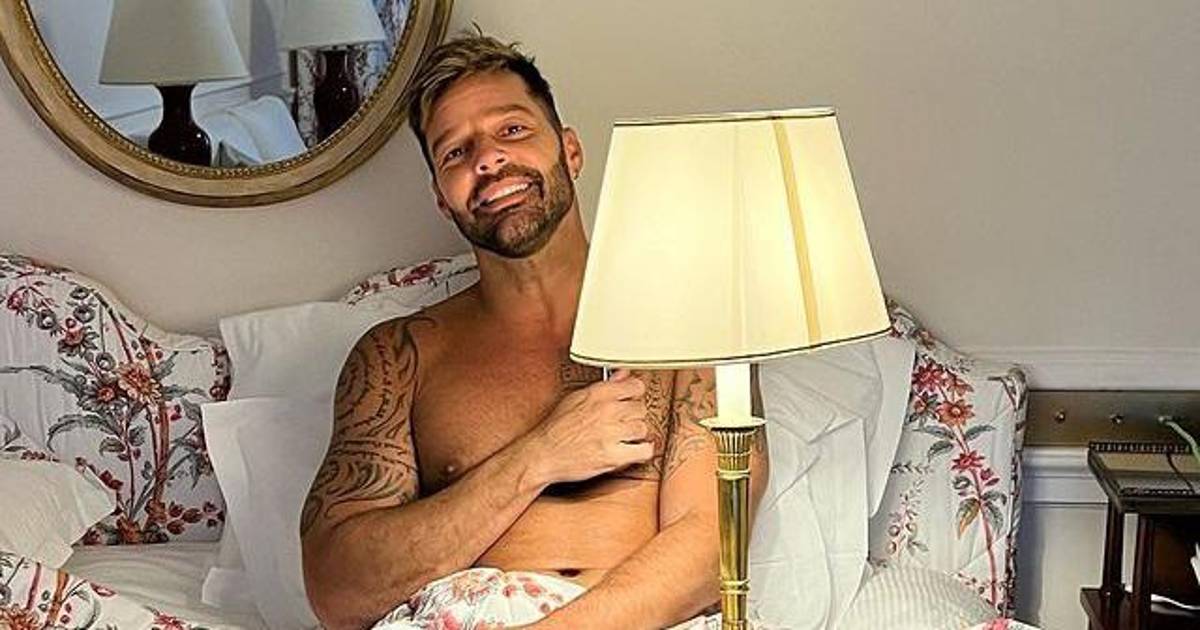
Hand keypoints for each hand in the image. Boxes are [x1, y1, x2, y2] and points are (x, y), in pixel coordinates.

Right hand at [524, 369, 652, 484]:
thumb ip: (604, 386)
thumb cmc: (555, 429)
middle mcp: (606, 410)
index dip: (634, 395)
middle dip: (632, 416)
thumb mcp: (576, 398)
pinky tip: (631, 450)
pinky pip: (644, 450)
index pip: (636, 386)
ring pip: (642, 428)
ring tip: (620, 438)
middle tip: (620, 423)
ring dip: (633, 435)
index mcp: (598, 393)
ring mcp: (611, 433)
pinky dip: (640, 451)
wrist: (542, 454)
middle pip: (640, 408)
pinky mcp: (613, 456)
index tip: (630, 401)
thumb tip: (623, 374)